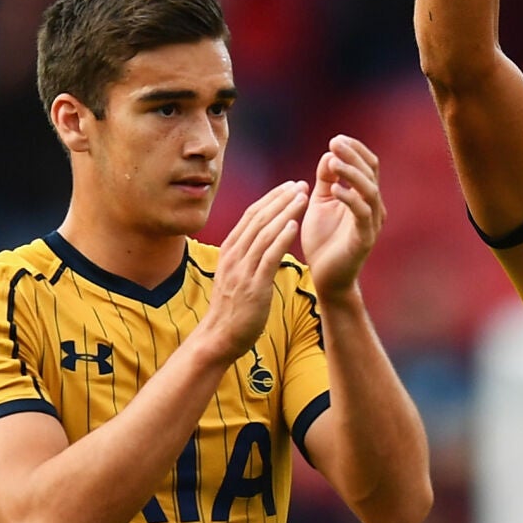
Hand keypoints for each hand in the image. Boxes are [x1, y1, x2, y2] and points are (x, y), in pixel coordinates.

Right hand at [193, 181, 307, 364]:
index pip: (251, 215)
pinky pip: (268, 258)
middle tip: (301, 184)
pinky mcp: (253, 287)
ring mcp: (242, 271)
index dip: (271, 198)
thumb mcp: (235, 274)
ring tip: (303, 197)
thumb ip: (247, 255)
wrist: (218, 338)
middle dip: (281, 199)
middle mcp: (234, 256)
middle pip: (259, 218)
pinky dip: (280, 239)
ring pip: (265, 233)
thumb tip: (263, 238)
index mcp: (230, 250)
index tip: (289, 186)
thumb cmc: (231, 308)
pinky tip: (294, 225)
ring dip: (285, 212)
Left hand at [300, 135, 384, 296]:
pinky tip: (334, 189)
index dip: (355, 150)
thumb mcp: (321, 203)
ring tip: (333, 162)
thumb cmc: (323, 240)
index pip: (368, 165)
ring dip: (351, 173)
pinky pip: (361, 214)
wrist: (325, 276)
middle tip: (335, 143)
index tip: (336, 139)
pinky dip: (349, 198)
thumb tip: (329, 154)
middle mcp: (374, 207)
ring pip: (369, 190)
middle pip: (371, 173)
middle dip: (353, 156)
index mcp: (365, 197)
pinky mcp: (365, 239)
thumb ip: (326, 180)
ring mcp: (372, 223)